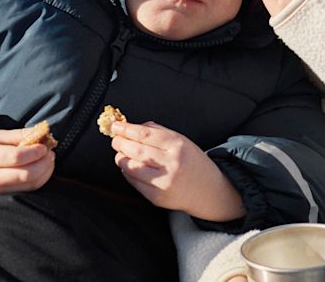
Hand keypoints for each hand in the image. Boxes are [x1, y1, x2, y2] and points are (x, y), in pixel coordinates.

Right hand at [0, 128, 53, 197]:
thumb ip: (18, 134)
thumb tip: (42, 131)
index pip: (17, 157)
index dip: (36, 152)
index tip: (44, 146)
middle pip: (27, 175)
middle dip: (45, 163)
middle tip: (50, 153)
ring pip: (30, 186)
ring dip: (45, 173)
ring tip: (48, 160)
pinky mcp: (1, 198)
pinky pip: (26, 191)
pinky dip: (39, 180)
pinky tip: (41, 170)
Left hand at [111, 120, 244, 222]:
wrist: (209, 192)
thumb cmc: (194, 164)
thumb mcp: (184, 142)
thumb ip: (160, 132)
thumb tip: (134, 127)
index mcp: (178, 146)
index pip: (145, 135)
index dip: (127, 129)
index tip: (117, 126)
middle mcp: (171, 164)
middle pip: (136, 150)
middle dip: (120, 143)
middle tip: (115, 139)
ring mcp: (163, 182)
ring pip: (131, 167)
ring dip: (121, 158)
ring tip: (121, 153)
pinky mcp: (156, 197)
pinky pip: (134, 182)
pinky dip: (128, 173)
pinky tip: (129, 167)